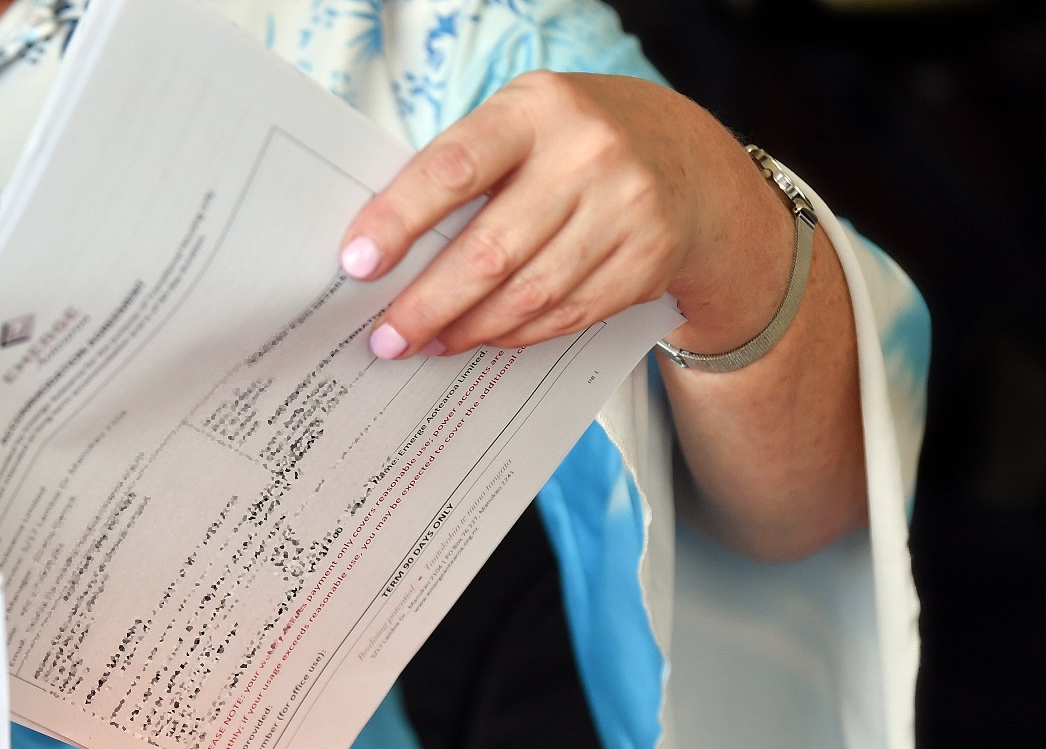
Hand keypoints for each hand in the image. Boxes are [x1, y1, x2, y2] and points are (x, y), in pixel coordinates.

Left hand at [340, 71, 865, 561]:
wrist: (687, 161)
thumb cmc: (570, 144)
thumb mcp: (521, 125)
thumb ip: (462, 173)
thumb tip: (382, 251)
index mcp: (536, 109)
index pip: (453, 168)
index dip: (399, 220)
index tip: (357, 263)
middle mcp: (588, 154)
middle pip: (489, 251)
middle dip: (425, 304)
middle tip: (384, 338)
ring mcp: (625, 210)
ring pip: (527, 295)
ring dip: (465, 329)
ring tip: (423, 343)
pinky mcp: (647, 260)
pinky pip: (564, 315)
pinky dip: (513, 334)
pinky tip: (479, 338)